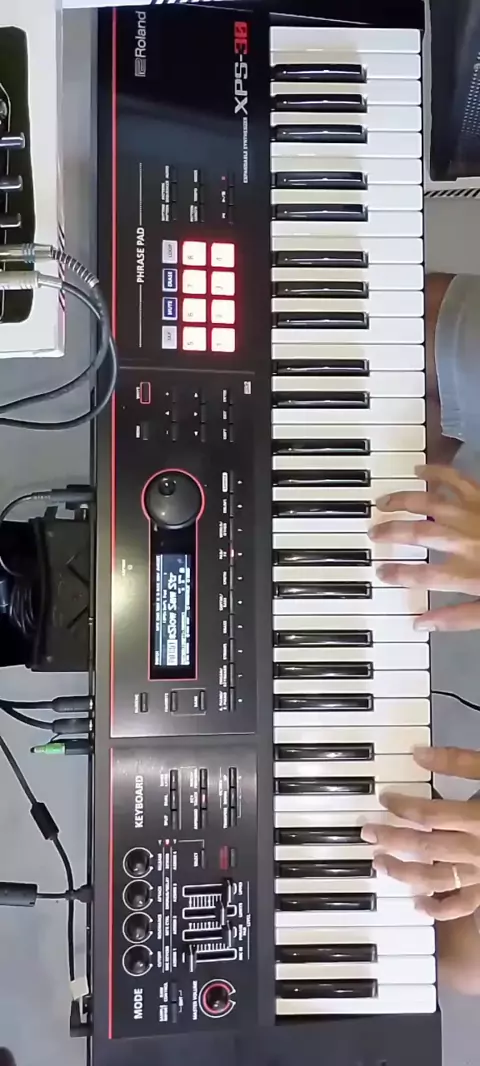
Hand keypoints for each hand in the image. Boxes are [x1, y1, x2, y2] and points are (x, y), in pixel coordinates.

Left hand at [361, 746, 479, 919]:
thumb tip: (418, 752)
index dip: (401, 805)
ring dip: (404, 873)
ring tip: (380, 863)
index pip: (428, 813)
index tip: (384, 798)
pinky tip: (419, 905)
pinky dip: (439, 909)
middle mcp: (477, 850)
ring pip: (436, 879)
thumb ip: (459, 761)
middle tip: (366, 832)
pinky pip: (462, 906)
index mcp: (477, 818)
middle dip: (391, 839)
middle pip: (424, 846)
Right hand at [370, 465, 479, 630]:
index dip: (397, 574)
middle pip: (418, 534)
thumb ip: (456, 618)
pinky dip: (436, 472)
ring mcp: (474, 514)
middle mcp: (466, 540)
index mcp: (468, 573)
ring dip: (403, 501)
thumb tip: (419, 623)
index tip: (380, 572)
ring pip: (430, 503)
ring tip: (383, 502)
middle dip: (391, 533)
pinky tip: (419, 470)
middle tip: (373, 533)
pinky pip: (456, 479)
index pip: (422, 576)